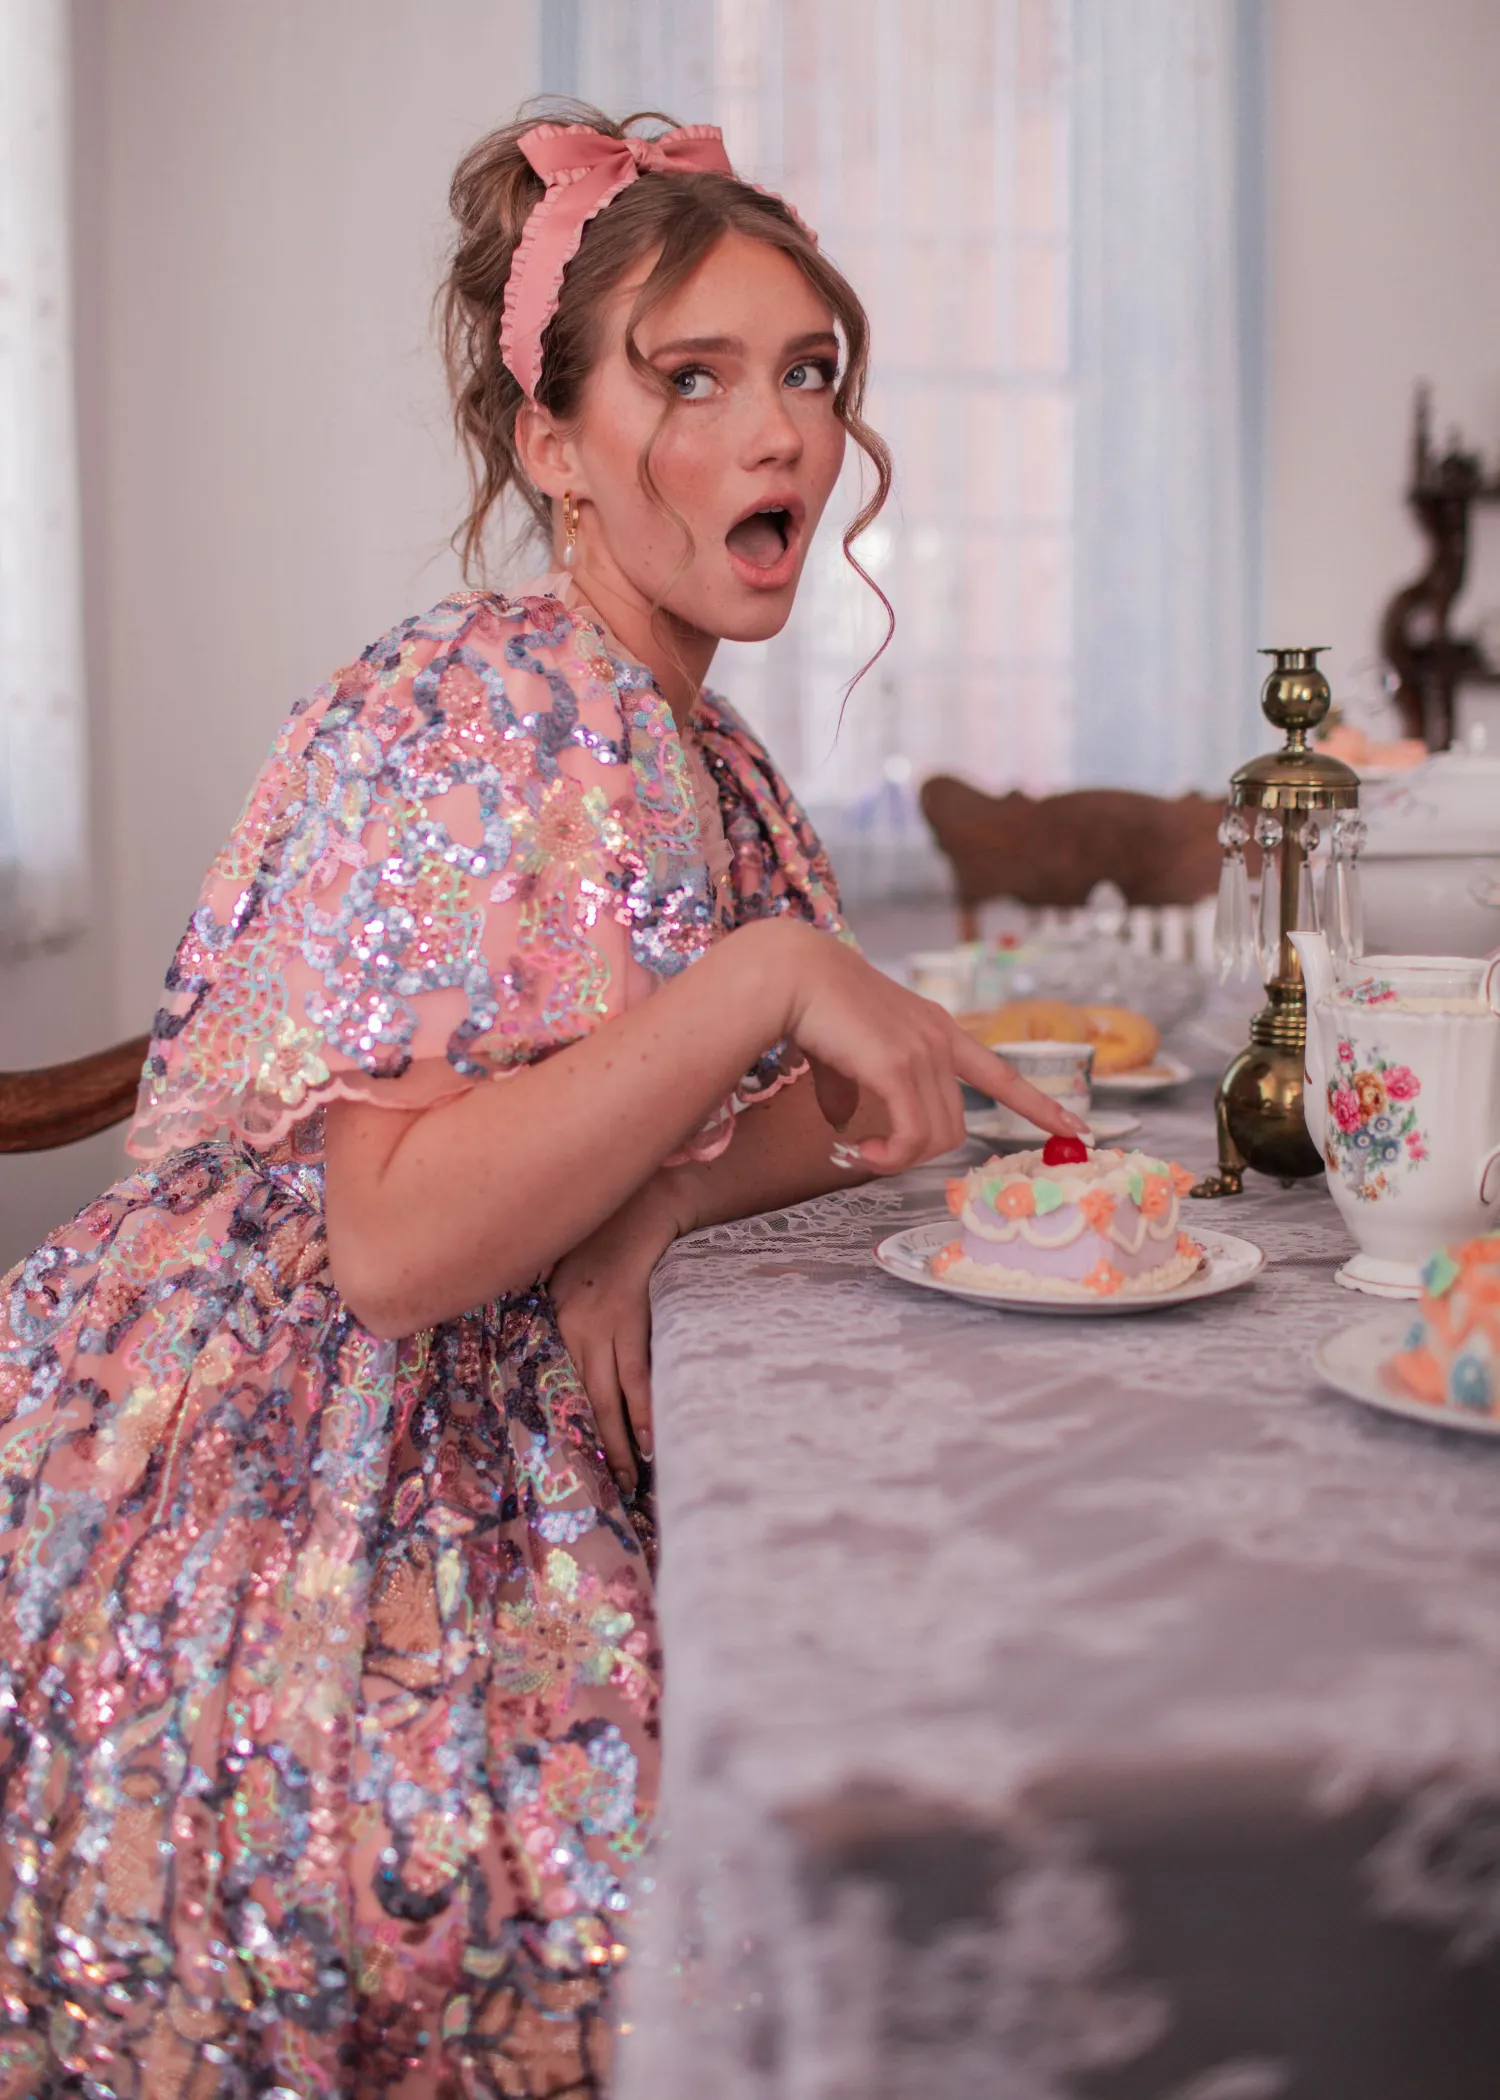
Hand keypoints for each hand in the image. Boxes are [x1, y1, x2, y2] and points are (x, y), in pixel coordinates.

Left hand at [547, 1175, 689, 1494]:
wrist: (639, 1210)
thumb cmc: (598, 1242)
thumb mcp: (561, 1277)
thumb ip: (558, 1316)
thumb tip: (554, 1356)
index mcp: (557, 1322)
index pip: (559, 1385)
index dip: (568, 1424)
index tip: (573, 1461)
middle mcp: (577, 1330)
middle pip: (586, 1399)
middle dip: (600, 1442)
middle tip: (610, 1483)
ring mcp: (609, 1327)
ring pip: (613, 1393)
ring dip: (624, 1434)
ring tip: (634, 1470)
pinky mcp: (639, 1320)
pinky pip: (639, 1372)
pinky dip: (644, 1405)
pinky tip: (650, 1434)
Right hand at [754, 922, 1088, 1174]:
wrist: (792, 974)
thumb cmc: (812, 1005)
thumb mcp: (844, 1053)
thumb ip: (853, 1088)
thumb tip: (845, 1124)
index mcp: (937, 1030)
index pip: (1000, 1073)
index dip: (1037, 1104)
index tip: (1075, 1127)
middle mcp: (940, 1039)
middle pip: (957, 1123)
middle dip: (920, 1152)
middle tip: (878, 1156)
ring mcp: (924, 1052)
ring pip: (938, 1134)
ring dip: (901, 1158)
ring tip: (866, 1155)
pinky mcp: (899, 1067)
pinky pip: (913, 1134)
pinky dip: (892, 1156)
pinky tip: (865, 1154)